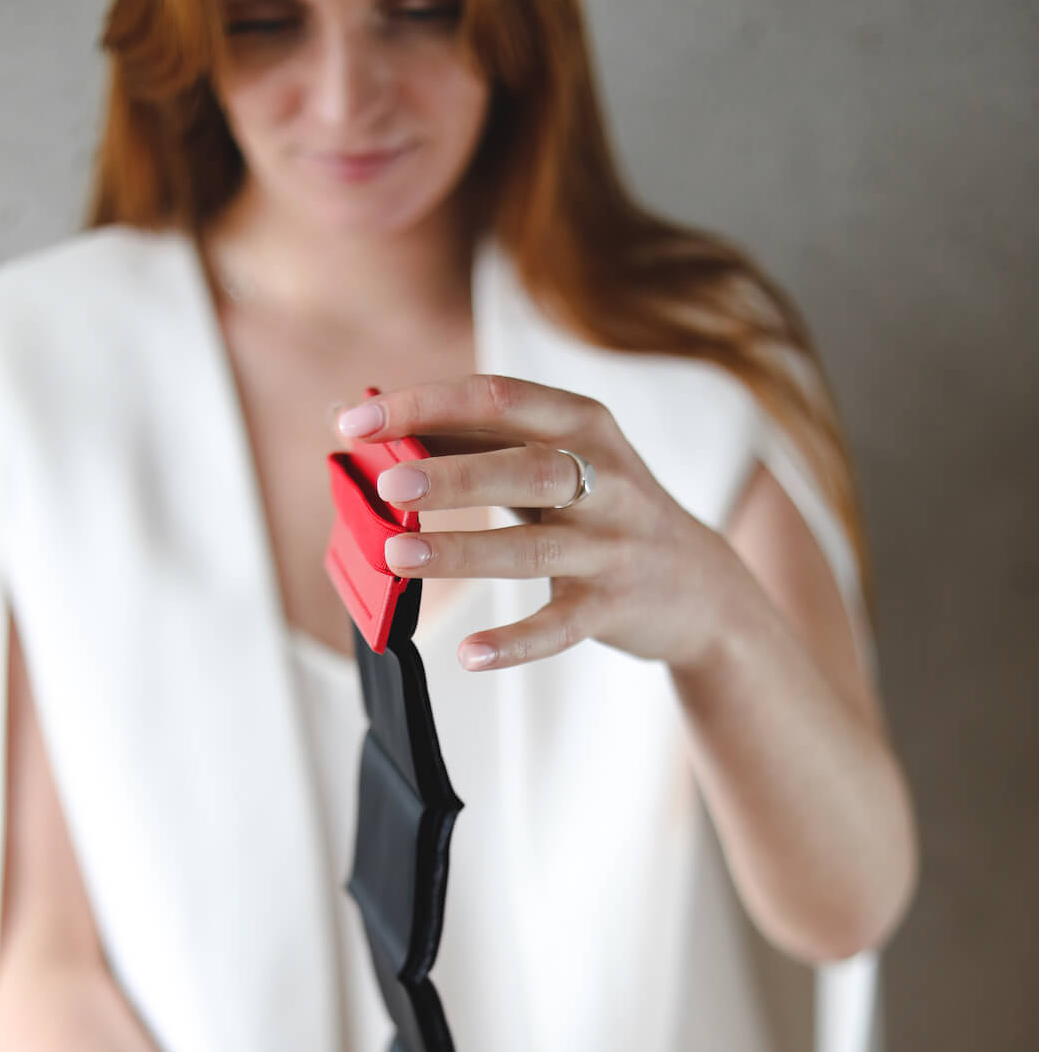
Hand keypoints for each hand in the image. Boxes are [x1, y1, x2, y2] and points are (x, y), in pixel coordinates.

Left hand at [333, 373, 743, 673]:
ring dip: (464, 551)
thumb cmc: (599, 508)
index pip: (498, 398)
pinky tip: (470, 653)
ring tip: (397, 555)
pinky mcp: (614, 607)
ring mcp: (612, 545)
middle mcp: (605, 479)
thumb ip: (470, 443)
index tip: (353, 420)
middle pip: (526, 468)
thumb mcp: (551, 462)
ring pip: (534, 547)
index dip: (425, 404)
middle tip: (389, 482)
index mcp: (581, 424)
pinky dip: (516, 642)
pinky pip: (560, 625)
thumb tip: (367, 426)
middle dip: (455, 473)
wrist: (697, 584)